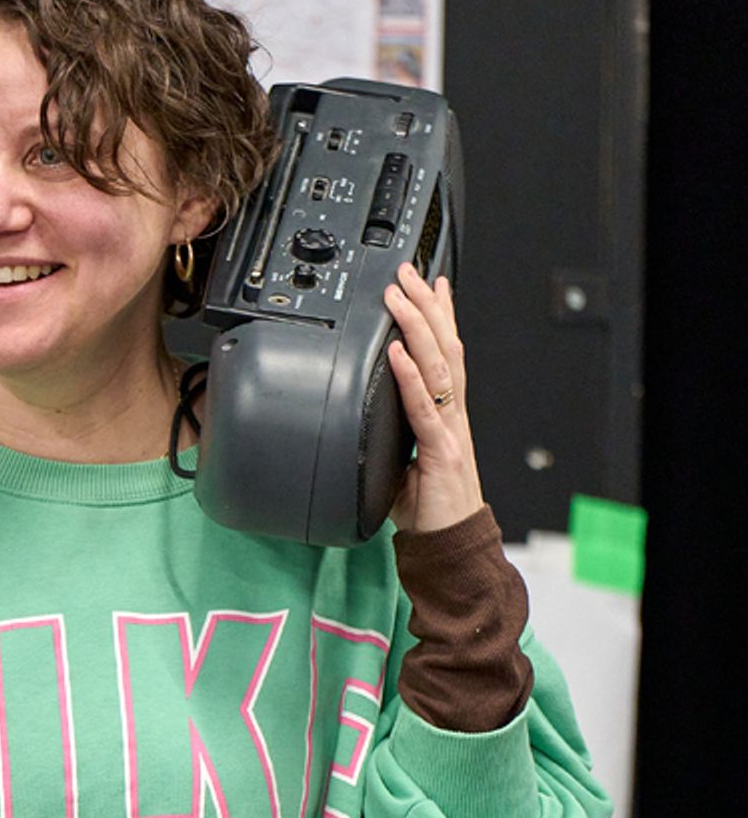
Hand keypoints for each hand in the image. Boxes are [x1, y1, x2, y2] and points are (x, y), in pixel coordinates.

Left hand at [384, 261, 484, 533]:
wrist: (451, 546)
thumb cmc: (431, 510)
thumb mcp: (401, 465)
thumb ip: (389, 440)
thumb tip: (365, 424)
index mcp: (445, 415)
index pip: (445, 354)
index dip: (439, 316)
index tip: (431, 284)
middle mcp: (452, 415)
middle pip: (443, 347)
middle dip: (425, 305)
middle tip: (408, 271)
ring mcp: (449, 430)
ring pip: (437, 367)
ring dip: (416, 326)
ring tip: (398, 296)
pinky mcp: (440, 452)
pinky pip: (423, 407)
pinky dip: (409, 376)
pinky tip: (398, 352)